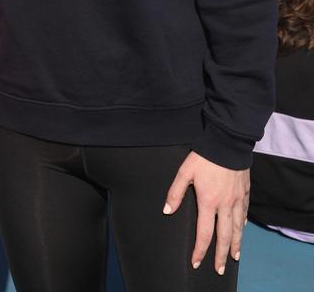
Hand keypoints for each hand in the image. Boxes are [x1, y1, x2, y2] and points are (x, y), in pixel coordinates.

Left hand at [164, 151, 248, 274]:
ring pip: (237, 228)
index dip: (200, 250)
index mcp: (208, 202)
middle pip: (225, 236)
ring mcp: (238, 200)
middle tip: (220, 269)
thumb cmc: (203, 158)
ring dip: (236, 244)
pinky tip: (241, 229)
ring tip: (235, 257)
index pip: (204, 233)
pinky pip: (244, 213)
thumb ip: (175, 192)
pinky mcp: (245, 193)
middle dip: (221, 255)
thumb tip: (167, 211)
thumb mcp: (184, 172)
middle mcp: (225, 205)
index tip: (196, 262)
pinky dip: (242, 224)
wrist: (228, 144)